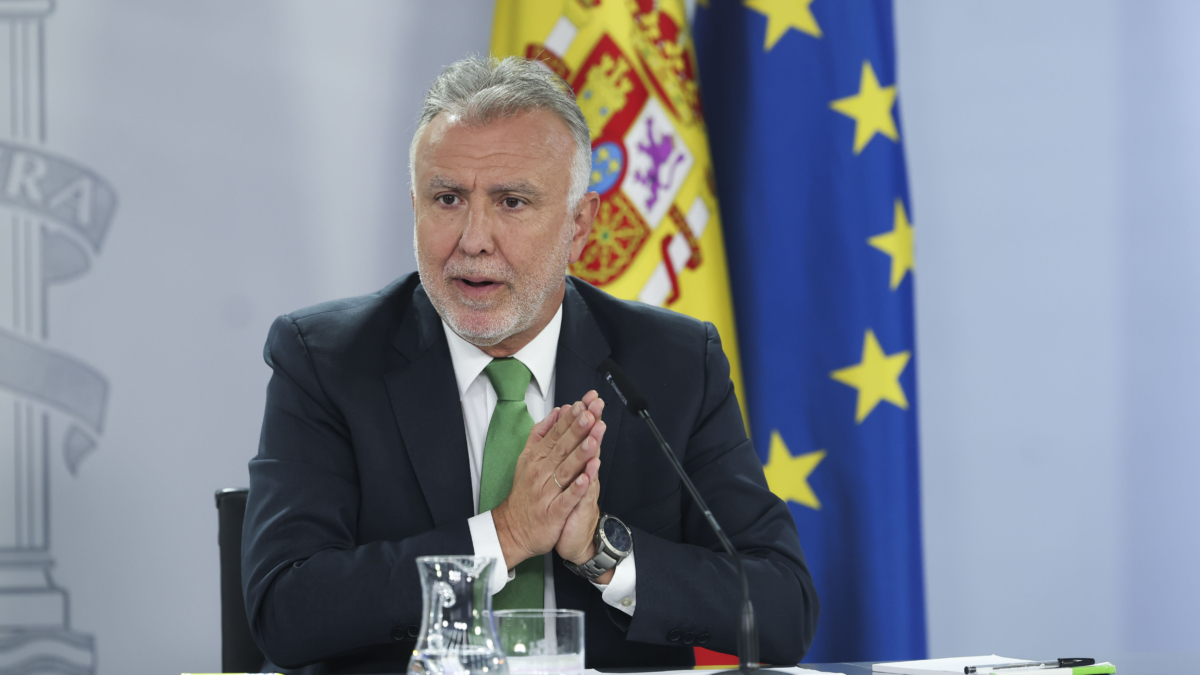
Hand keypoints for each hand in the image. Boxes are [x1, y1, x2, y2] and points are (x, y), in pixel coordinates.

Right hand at [492, 392, 604, 569]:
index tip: (585, 403)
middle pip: (563, 447)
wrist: (513, 528)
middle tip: (592, 412)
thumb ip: (541, 433)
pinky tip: (587, 477)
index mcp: (538, 457)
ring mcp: (548, 492)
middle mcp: (542, 472)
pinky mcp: (553, 512)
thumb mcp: (527, 457)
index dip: (572, 418)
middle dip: (579, 429)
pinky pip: (566, 498)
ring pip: (566, 469)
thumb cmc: (525, 492)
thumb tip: (557, 412)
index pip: (557, 433)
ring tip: (593, 438)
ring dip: (581, 453)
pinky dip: (577, 488)